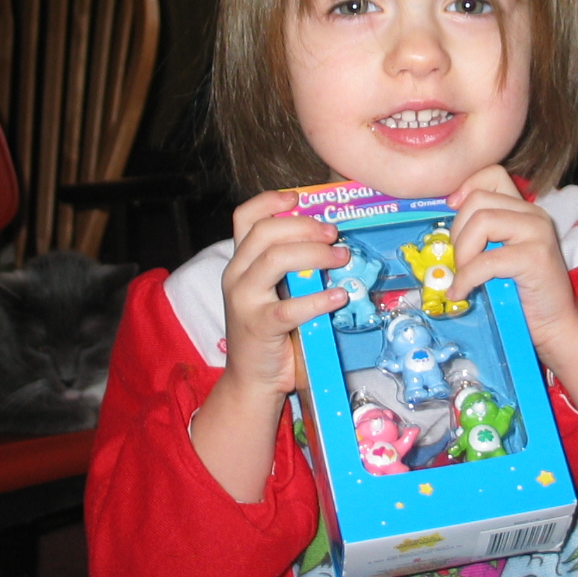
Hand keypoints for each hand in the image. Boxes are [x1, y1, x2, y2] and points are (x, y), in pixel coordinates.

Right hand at [219, 189, 348, 398]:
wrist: (252, 379)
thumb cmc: (271, 331)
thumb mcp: (275, 291)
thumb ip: (292, 267)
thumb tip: (330, 240)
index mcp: (240, 262)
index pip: (244, 217)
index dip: (270, 201)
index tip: (299, 197)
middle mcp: (236, 275)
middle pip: (265, 232)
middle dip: (304, 226)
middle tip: (334, 234)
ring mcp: (244, 300)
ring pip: (274, 260)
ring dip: (314, 254)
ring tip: (341, 259)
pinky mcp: (259, 326)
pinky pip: (290, 307)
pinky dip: (319, 299)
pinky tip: (339, 296)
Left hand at [446, 167, 577, 407]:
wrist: (556, 325)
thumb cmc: (523, 294)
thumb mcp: (499, 255)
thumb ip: (483, 236)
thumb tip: (442, 230)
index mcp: (524, 209)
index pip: (492, 174)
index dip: (466, 188)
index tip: (452, 213)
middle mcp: (533, 214)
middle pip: (478, 200)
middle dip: (457, 232)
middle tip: (458, 261)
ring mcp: (537, 233)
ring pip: (481, 222)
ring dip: (462, 254)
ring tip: (462, 276)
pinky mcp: (535, 257)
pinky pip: (486, 260)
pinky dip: (466, 278)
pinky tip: (462, 293)